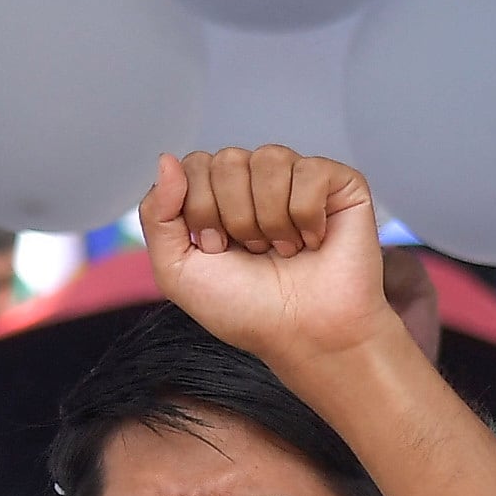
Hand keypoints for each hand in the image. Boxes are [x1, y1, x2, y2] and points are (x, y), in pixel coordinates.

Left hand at [144, 146, 389, 367]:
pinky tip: (313, 242)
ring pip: (268, 159)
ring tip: (284, 250)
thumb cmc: (247, 310)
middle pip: (228, 160)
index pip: (195, 165)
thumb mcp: (178, 271)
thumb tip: (167, 158)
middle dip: (235, 218)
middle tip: (255, 253)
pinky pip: (309, 171)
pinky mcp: (339, 183)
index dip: (201, 211)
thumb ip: (156, 215)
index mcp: (218, 195)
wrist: (304, 336)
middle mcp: (257, 181)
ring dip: (270, 220)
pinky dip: (306, 217)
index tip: (219, 251)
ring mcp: (298, 178)